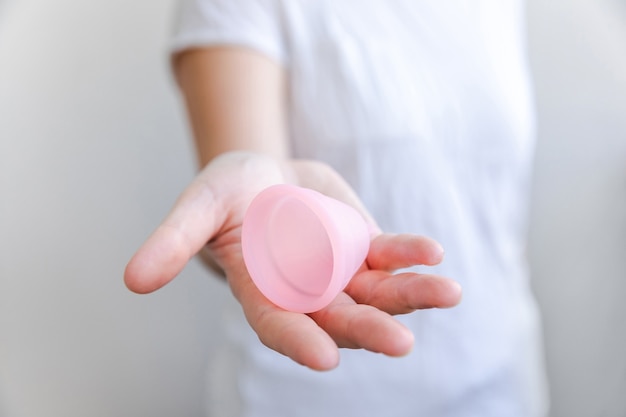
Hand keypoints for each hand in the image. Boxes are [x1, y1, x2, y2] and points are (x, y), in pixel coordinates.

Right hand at [124, 151, 461, 369]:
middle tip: (402, 343)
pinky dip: (410, 256)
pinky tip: (432, 253)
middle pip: (339, 320)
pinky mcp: (363, 250)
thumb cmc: (227, 194)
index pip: (280, 326)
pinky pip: (389, 258)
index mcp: (263, 294)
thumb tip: (133, 279)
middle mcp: (306, 294)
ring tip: (446, 293)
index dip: (298, 342)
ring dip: (410, 296)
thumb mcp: (198, 206)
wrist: (265, 176)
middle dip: (370, 331)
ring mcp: (340, 274)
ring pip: (377, 295)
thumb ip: (172, 240)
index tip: (325, 357)